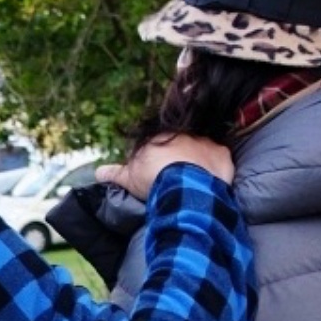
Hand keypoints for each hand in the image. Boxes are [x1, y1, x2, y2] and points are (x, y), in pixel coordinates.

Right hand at [97, 133, 234, 200]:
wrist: (182, 185)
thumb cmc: (152, 178)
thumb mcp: (128, 177)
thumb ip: (114, 173)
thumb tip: (97, 172)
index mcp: (161, 138)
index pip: (159, 145)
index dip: (158, 160)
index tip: (157, 173)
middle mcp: (185, 135)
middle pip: (182, 146)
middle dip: (180, 159)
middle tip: (176, 179)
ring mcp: (205, 144)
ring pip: (202, 152)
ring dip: (199, 164)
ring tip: (194, 183)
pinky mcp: (222, 156)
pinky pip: (221, 162)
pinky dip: (218, 171)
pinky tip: (212, 183)